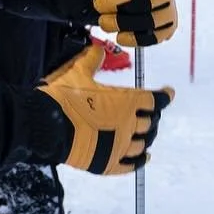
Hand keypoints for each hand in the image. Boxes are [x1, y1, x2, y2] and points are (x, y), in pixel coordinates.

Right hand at [39, 43, 173, 175]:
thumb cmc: (63, 97)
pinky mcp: (108, 163)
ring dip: (146, 136)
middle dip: (152, 116)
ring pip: (144, 143)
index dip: (163, 96)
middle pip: (151, 122)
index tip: (168, 93)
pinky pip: (131, 164)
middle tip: (149, 112)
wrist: (45, 127)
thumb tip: (98, 49)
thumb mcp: (77, 72)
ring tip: (145, 132)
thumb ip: (91, 60)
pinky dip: (140, 160)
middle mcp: (128, 124)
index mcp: (125, 101)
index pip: (154, 100)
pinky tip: (145, 156)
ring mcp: (119, 146)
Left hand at [90, 0, 176, 46]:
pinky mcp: (167, 27)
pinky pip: (153, 37)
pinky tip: (120, 35)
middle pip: (146, 4)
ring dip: (121, 24)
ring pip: (148, 22)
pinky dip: (134, 39)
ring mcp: (169, 8)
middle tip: (98, 5)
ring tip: (104, 21)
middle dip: (116, 7)